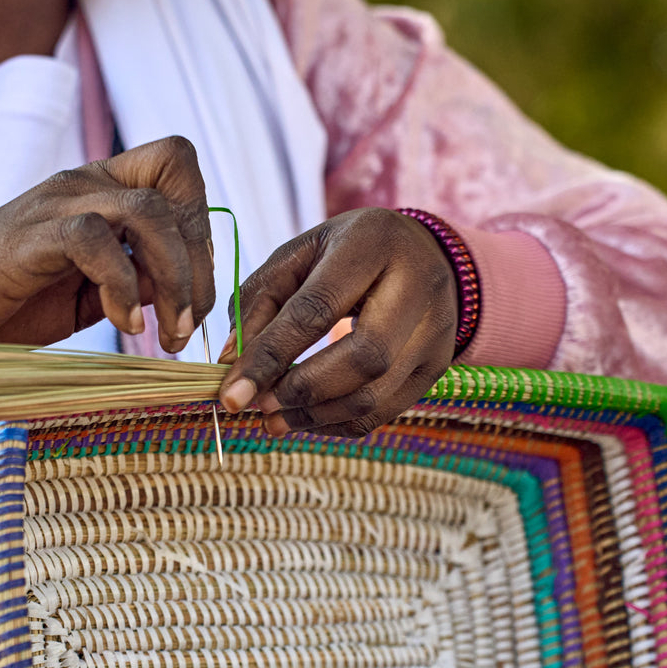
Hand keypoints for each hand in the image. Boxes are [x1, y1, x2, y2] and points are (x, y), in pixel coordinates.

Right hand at [0, 136, 214, 352]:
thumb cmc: (7, 306)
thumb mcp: (89, 292)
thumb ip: (135, 278)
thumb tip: (184, 288)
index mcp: (98, 188)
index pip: (176, 165)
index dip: (201, 225)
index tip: (193, 290)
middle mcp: (81, 183)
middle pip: (175, 182)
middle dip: (198, 262)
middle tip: (186, 323)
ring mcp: (55, 204)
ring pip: (147, 211)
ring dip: (173, 278)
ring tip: (164, 333)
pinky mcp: (30, 236)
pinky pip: (97, 240)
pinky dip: (123, 287)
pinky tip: (123, 326)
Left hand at [217, 208, 458, 437]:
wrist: (423, 253)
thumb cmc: (346, 253)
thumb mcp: (299, 255)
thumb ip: (259, 302)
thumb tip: (229, 363)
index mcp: (372, 244)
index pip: (317, 309)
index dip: (270, 356)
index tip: (231, 394)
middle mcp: (416, 285)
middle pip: (363, 358)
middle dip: (302, 391)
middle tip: (261, 406)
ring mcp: (435, 330)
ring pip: (376, 395)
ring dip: (317, 417)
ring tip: (275, 419)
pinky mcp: (437, 365)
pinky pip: (384, 411)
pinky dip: (339, 424)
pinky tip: (308, 419)